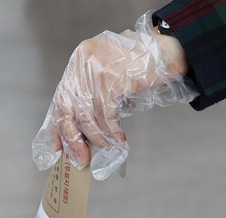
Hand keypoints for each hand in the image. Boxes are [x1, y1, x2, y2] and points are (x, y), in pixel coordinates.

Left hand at [32, 11, 195, 179]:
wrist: (167, 52)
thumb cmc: (141, 64)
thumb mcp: (109, 72)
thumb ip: (94, 93)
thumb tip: (84, 131)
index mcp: (78, 61)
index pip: (61, 98)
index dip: (58, 126)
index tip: (59, 148)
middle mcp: (82, 63)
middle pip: (68, 108)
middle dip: (73, 138)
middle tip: (81, 159)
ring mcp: (96, 71)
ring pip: (88, 115)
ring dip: (98, 137)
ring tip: (108, 147)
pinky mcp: (112, 80)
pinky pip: (106, 115)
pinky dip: (112, 132)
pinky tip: (119, 140)